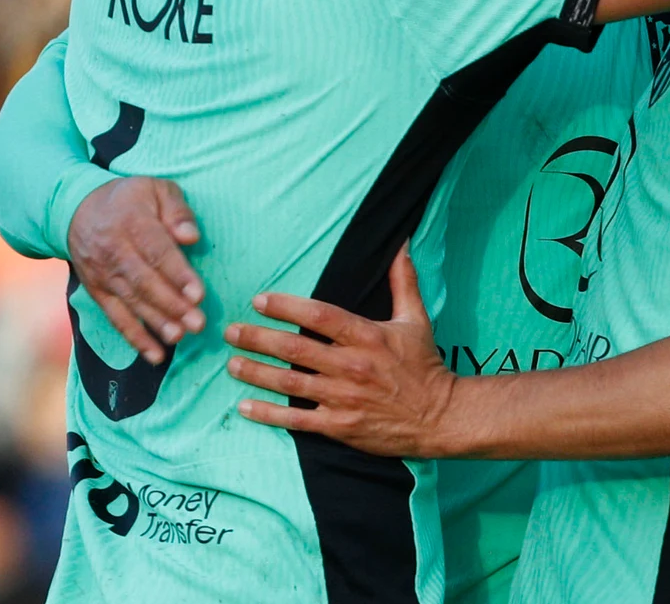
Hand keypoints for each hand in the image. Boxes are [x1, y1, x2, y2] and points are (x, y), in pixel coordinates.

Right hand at [69, 177, 205, 364]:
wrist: (77, 209)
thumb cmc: (130, 199)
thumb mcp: (155, 189)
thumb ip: (176, 210)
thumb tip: (191, 237)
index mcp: (131, 221)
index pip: (156, 251)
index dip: (177, 274)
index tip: (199, 294)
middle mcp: (113, 250)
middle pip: (144, 281)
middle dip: (172, 305)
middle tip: (198, 323)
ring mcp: (103, 274)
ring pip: (131, 302)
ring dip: (156, 323)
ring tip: (180, 337)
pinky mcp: (97, 292)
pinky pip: (116, 318)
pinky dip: (135, 338)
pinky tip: (156, 356)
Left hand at [225, 248, 455, 458]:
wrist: (438, 416)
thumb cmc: (424, 365)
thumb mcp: (416, 319)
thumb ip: (403, 281)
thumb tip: (400, 244)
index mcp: (367, 336)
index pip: (319, 316)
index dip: (286, 306)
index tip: (259, 300)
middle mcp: (351, 366)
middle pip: (294, 349)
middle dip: (257, 338)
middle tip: (230, 331)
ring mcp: (343, 398)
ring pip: (289, 383)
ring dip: (256, 372)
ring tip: (231, 363)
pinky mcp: (339, 426)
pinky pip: (296, 420)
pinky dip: (268, 413)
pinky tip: (244, 406)